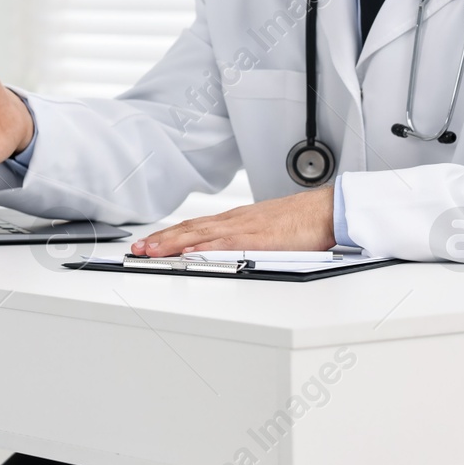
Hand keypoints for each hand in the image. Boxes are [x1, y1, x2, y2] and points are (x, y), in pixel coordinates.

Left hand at [129, 186, 335, 256]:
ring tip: (151, 251)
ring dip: (173, 243)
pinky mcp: (259, 238)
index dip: (168, 236)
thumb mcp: (264, 231)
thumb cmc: (300, 222)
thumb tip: (225, 251)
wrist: (325, 210)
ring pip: (201, 234)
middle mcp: (234, 221)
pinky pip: (227, 244)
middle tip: (138, 249)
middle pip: (189, 229)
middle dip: (161, 240)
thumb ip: (244, 240)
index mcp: (235, 220)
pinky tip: (189, 254)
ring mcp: (245, 228)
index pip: (193, 227)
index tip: (149, 243)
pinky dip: (205, 248)